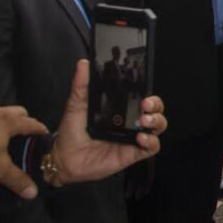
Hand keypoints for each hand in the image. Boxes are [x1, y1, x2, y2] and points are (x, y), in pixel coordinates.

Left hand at [0, 105, 47, 198]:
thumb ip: (17, 180)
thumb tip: (33, 193)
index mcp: (8, 122)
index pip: (31, 123)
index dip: (40, 130)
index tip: (45, 136)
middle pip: (17, 111)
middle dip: (24, 121)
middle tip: (24, 137)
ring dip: (3, 119)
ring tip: (2, 134)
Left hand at [51, 60, 166, 185]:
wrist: (64, 159)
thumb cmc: (71, 133)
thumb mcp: (76, 105)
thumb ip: (81, 85)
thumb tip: (83, 64)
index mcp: (120, 110)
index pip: (143, 98)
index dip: (149, 93)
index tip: (144, 90)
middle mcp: (130, 123)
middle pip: (156, 111)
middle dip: (156, 105)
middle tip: (145, 105)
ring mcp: (133, 138)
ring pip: (158, 127)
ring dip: (157, 121)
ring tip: (144, 121)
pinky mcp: (132, 154)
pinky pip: (152, 147)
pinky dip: (151, 141)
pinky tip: (140, 138)